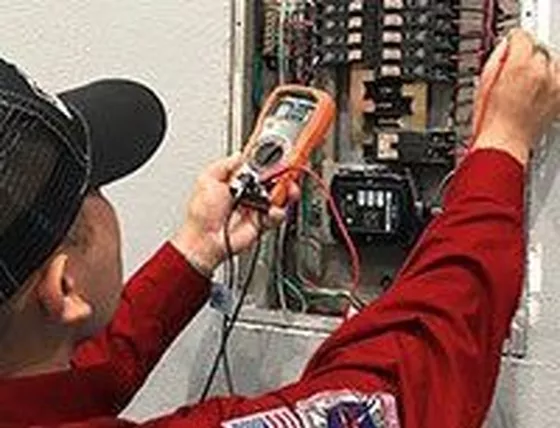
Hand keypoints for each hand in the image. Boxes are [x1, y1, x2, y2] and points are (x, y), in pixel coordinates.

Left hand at [171, 153, 299, 274]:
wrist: (205, 240)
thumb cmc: (201, 215)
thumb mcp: (207, 179)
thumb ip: (224, 165)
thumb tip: (240, 154)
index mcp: (237, 179)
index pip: (257, 164)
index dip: (269, 158)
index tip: (282, 151)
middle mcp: (249, 192)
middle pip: (273, 178)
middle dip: (284, 172)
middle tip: (288, 169)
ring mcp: (257, 206)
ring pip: (280, 195)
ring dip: (286, 190)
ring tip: (285, 188)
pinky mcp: (262, 222)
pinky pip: (278, 214)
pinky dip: (278, 211)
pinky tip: (272, 209)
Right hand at [472, 29, 559, 164]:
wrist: (504, 145)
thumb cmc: (490, 123)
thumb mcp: (483, 84)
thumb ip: (497, 59)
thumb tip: (504, 47)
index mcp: (520, 66)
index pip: (522, 36)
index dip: (513, 40)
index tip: (510, 44)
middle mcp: (542, 73)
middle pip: (539, 49)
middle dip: (527, 55)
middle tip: (513, 69)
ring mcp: (555, 86)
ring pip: (553, 62)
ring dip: (541, 67)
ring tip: (526, 81)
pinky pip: (559, 79)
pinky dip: (550, 81)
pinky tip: (537, 90)